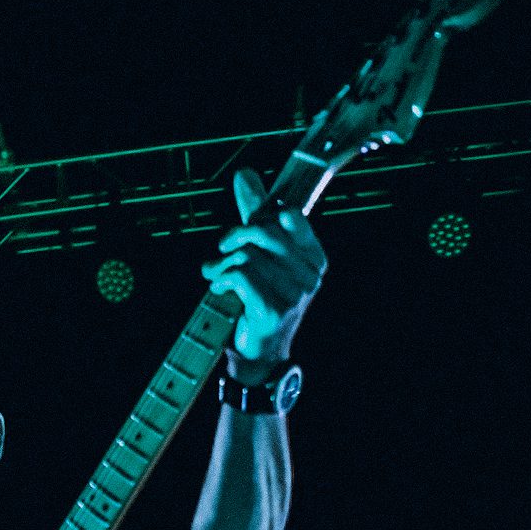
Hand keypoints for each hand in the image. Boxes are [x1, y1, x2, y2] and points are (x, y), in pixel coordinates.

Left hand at [201, 168, 326, 366]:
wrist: (258, 356)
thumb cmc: (259, 301)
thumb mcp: (261, 255)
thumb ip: (256, 215)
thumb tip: (244, 173)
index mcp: (314, 258)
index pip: (288, 216)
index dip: (259, 218)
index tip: (243, 235)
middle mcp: (309, 276)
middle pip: (264, 231)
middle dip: (235, 238)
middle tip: (222, 250)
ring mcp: (294, 294)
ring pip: (247, 255)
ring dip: (223, 264)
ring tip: (216, 276)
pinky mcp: (273, 310)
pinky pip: (240, 275)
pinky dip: (222, 278)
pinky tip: (219, 287)